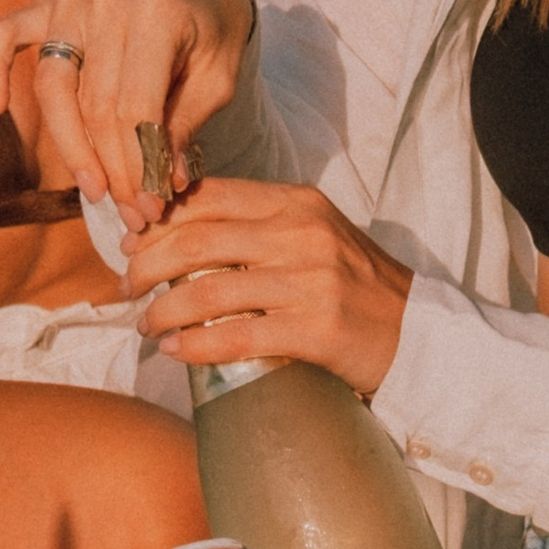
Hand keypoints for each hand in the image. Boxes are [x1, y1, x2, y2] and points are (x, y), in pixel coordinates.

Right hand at [0, 0, 256, 231]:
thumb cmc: (210, 37)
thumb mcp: (216, 81)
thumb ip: (183, 127)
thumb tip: (163, 186)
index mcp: (156, 16)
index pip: (135, 107)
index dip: (140, 165)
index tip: (151, 208)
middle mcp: (107, 2)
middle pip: (94, 104)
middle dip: (112, 168)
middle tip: (130, 213)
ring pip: (52, 86)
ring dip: (70, 147)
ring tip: (93, 191)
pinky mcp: (48, 2)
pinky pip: (5, 34)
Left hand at [121, 174, 412, 393]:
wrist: (422, 334)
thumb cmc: (355, 287)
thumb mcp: (313, 236)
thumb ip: (258, 228)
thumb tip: (178, 233)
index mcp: (295, 202)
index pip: (209, 197)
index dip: (159, 220)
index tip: (131, 243)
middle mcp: (301, 233)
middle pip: (197, 240)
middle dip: (146, 265)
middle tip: (126, 287)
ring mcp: (311, 281)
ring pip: (207, 289)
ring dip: (161, 310)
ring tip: (144, 324)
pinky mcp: (317, 329)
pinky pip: (235, 335)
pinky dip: (193, 345)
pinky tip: (173, 351)